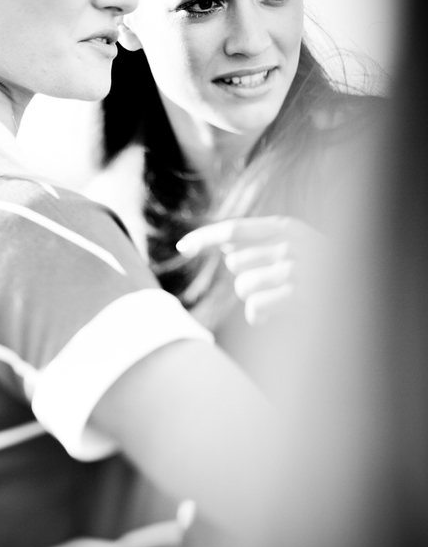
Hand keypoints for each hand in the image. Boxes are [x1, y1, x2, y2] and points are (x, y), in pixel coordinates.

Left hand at [176, 216, 327, 327]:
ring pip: (244, 287)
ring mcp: (297, 269)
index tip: (182, 247)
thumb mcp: (294, 251)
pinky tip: (272, 318)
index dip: (205, 237)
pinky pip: (256, 307)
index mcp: (286, 228)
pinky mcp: (300, 296)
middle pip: (235, 264)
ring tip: (276, 302)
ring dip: (254, 301)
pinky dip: (258, 317)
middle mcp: (291, 243)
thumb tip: (227, 248)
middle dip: (244, 279)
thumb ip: (260, 245)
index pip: (234, 230)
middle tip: (270, 286)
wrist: (364, 298)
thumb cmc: (322, 277)